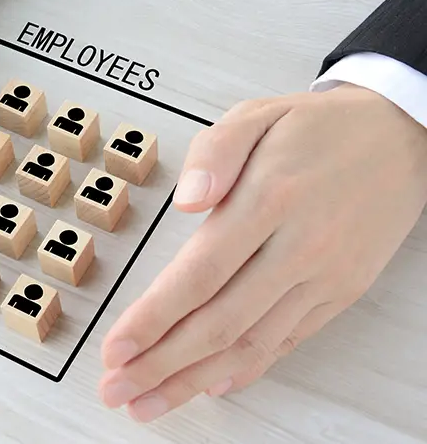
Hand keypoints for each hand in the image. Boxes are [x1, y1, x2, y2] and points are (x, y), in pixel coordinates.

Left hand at [98, 84, 426, 421]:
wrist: (400, 136)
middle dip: (161, 364)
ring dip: (194, 379)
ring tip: (150, 402)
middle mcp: (299, 247)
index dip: (153, 318)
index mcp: (270, 199)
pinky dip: (248, 368)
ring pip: (250, 343)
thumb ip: (215, 152)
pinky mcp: (340, 293)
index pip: (199, 274)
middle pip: (219, 322)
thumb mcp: (257, 113)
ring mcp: (324, 276)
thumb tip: (187, 200)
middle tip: (117, 389)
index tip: (116, 347)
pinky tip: (211, 385)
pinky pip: (288, 340)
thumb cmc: (319, 128)